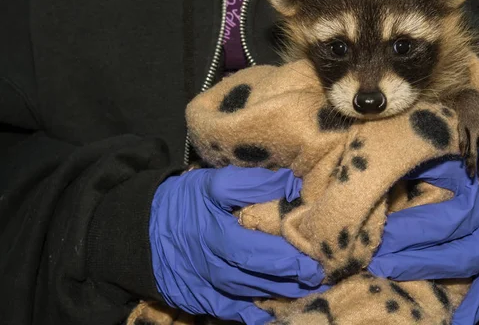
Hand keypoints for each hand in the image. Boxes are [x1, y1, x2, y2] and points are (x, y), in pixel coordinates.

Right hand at [149, 166, 326, 323]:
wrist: (142, 229)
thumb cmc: (183, 202)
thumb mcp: (212, 183)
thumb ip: (251, 183)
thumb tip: (290, 184)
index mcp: (215, 235)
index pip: (257, 251)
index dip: (287, 258)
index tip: (315, 258)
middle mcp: (211, 266)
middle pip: (257, 278)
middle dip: (292, 279)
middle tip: (321, 277)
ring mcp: (204, 287)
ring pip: (248, 296)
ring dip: (280, 296)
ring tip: (309, 291)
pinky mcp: (198, 300)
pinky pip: (230, 312)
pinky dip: (253, 315)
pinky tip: (275, 314)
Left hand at [368, 116, 478, 323]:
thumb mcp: (470, 159)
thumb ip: (437, 165)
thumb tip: (399, 168)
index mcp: (476, 192)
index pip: (434, 205)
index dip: (404, 216)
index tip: (372, 221)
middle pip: (440, 232)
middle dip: (403, 241)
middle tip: (370, 248)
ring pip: (458, 261)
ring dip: (421, 267)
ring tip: (386, 269)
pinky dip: (472, 306)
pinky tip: (452, 321)